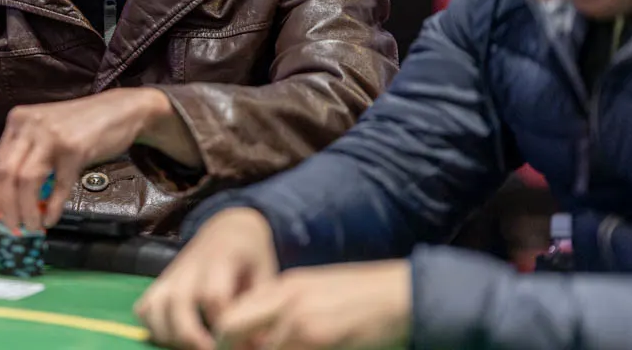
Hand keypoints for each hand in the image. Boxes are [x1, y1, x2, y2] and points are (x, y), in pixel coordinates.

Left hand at [0, 88, 166, 233]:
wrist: (121, 110)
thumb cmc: (83, 126)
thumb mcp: (47, 133)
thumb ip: (29, 158)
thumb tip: (13, 201)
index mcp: (19, 121)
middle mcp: (30, 124)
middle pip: (6, 174)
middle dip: (7, 208)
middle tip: (13, 228)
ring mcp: (52, 135)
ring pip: (26, 181)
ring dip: (27, 211)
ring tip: (33, 226)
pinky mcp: (74, 148)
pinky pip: (58, 186)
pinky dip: (52, 207)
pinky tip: (51, 218)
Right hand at [136, 208, 277, 349]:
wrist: (229, 228)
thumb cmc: (250, 255)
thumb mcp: (265, 272)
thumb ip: (260, 305)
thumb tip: (257, 344)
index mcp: (221, 259)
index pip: (214, 295)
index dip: (223, 324)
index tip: (239, 343)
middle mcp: (191, 266)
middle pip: (178, 301)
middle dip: (190, 334)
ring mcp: (172, 273)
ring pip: (156, 305)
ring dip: (168, 333)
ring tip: (190, 347)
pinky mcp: (162, 281)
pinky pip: (145, 306)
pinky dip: (152, 325)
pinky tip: (172, 335)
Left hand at [215, 260, 411, 349]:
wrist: (404, 297)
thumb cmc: (363, 301)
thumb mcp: (316, 295)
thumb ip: (284, 310)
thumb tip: (257, 338)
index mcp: (283, 287)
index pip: (231, 315)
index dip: (227, 342)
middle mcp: (285, 299)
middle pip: (230, 330)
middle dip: (231, 349)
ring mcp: (300, 319)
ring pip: (259, 347)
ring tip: (286, 348)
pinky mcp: (318, 337)